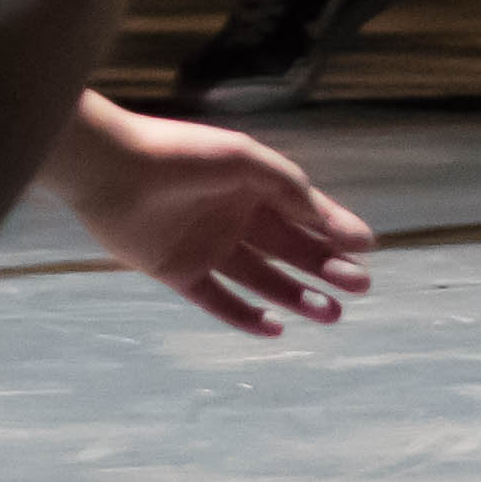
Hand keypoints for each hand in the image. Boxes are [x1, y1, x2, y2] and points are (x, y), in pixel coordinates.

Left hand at [47, 94, 374, 335]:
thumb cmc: (181, 155)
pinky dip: (246, 316)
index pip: (304, 211)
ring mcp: (207, 247)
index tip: (368, 246)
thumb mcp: (245, 160)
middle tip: (360, 285)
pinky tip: (276, 326)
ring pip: (262, 279)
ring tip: (332, 313)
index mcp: (252, 185)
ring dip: (297, 295)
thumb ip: (286, 186)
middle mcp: (233, 217)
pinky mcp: (179, 273)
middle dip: (327, 266)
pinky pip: (219, 301)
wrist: (112, 170)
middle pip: (289, 249)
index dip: (336, 228)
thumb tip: (323, 218)